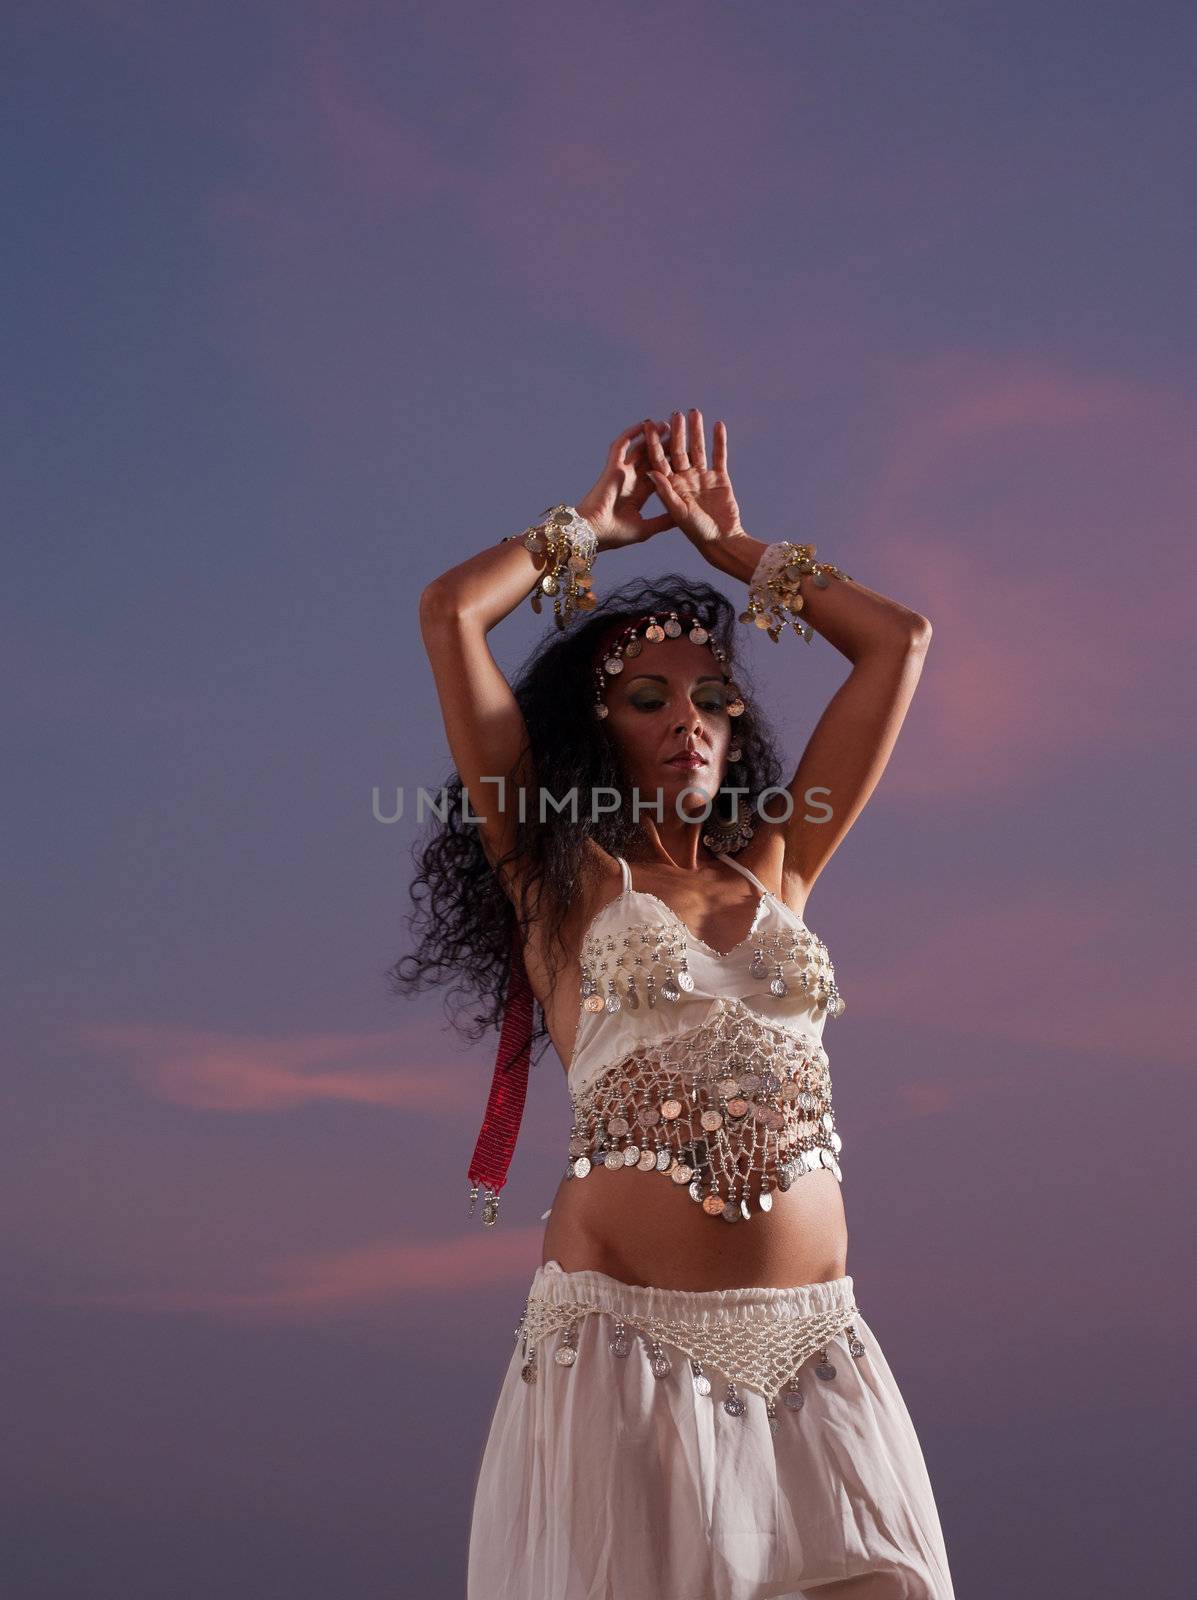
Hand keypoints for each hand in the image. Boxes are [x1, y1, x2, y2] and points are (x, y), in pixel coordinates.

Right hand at [575, 420, 678, 548]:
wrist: (593, 533)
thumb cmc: (615, 535)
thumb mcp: (646, 528)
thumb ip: (664, 521)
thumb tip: (683, 520)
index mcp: (639, 494)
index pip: (660, 474)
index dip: (672, 465)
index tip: (687, 455)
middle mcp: (631, 480)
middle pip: (651, 459)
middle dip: (664, 447)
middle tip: (679, 433)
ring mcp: (621, 472)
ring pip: (639, 449)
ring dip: (651, 436)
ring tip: (666, 424)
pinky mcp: (612, 467)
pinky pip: (621, 445)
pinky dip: (630, 434)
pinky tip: (643, 424)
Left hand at [644, 409, 745, 548]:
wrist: (722, 541)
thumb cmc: (697, 532)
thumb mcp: (678, 513)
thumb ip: (666, 492)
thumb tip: (651, 471)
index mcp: (670, 486)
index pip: (659, 459)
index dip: (654, 442)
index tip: (649, 425)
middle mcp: (684, 479)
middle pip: (678, 450)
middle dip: (676, 432)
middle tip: (675, 413)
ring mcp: (702, 477)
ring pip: (698, 449)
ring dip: (696, 431)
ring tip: (695, 412)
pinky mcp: (719, 478)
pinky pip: (718, 456)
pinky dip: (719, 441)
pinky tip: (718, 425)